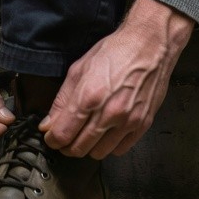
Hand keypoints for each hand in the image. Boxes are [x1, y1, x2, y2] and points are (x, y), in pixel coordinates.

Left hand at [39, 0, 193, 159]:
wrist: (149, 45)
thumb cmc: (115, 52)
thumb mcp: (79, 69)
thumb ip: (62, 100)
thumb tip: (48, 124)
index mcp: (89, 96)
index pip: (62, 135)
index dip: (52, 139)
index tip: (51, 136)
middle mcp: (108, 113)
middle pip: (78, 148)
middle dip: (67, 145)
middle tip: (66, 136)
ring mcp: (127, 121)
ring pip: (98, 153)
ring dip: (88, 147)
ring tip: (86, 134)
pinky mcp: (142, 124)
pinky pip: (120, 150)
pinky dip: (109, 146)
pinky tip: (106, 133)